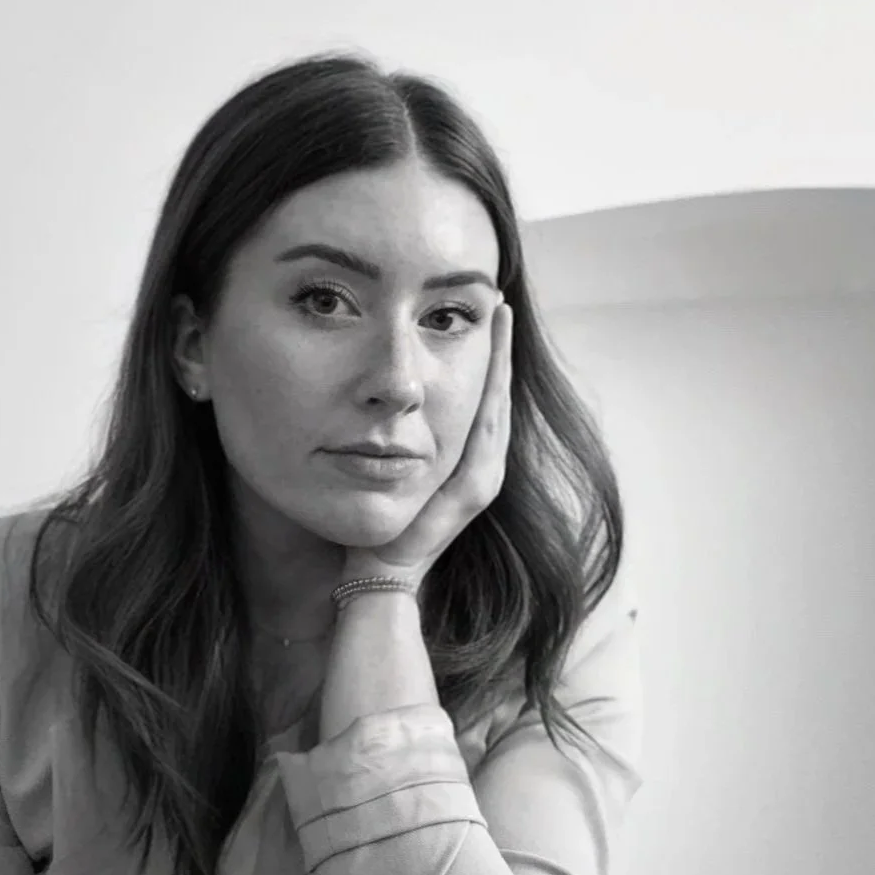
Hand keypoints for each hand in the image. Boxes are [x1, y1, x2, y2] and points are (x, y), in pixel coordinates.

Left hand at [341, 301, 511, 587]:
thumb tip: (376, 399)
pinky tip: (492, 362)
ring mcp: (482, 479)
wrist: (379, 573)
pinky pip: (485, 431)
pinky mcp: (473, 490)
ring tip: (501, 317)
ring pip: (497, 406)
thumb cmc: (374, 525)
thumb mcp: (386, 469)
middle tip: (500, 301)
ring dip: (501, 361)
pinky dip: (492, 393)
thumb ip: (392, 439)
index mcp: (464, 462)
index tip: (484, 316)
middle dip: (500, 348)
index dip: (486, 358)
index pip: (481, 399)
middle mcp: (482, 468)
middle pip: (497, 395)